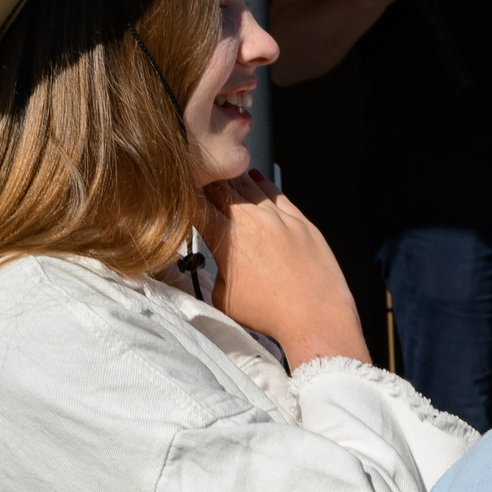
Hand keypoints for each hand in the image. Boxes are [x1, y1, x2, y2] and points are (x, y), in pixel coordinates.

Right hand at [198, 171, 370, 366]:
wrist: (315, 315)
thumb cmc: (269, 313)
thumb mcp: (222, 297)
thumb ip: (212, 272)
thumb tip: (212, 263)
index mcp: (225, 237)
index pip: (194, 203)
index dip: (182, 196)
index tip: (176, 196)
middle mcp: (252, 220)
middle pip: (220, 188)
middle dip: (205, 185)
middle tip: (197, 184)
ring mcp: (279, 217)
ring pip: (249, 186)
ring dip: (232, 181)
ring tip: (221, 176)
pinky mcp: (301, 221)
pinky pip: (277, 194)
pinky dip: (262, 185)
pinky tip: (255, 178)